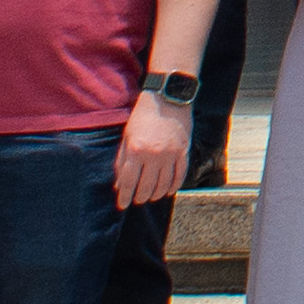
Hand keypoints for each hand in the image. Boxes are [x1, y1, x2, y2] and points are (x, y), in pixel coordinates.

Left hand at [116, 92, 192, 208]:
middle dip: (140, 197)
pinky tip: (168, 191)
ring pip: (163, 184)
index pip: (129, 181)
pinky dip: (173, 186)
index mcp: (136, 150)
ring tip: (151, 197)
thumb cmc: (143, 116)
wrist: (168, 97)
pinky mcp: (184, 151)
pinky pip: (179, 175)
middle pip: (146, 186)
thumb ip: (122, 160)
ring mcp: (171, 154)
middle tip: (137, 201)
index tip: (122, 205)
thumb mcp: (127, 136)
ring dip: (156, 194)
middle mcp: (154, 155)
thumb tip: (119, 184)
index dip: (124, 196)